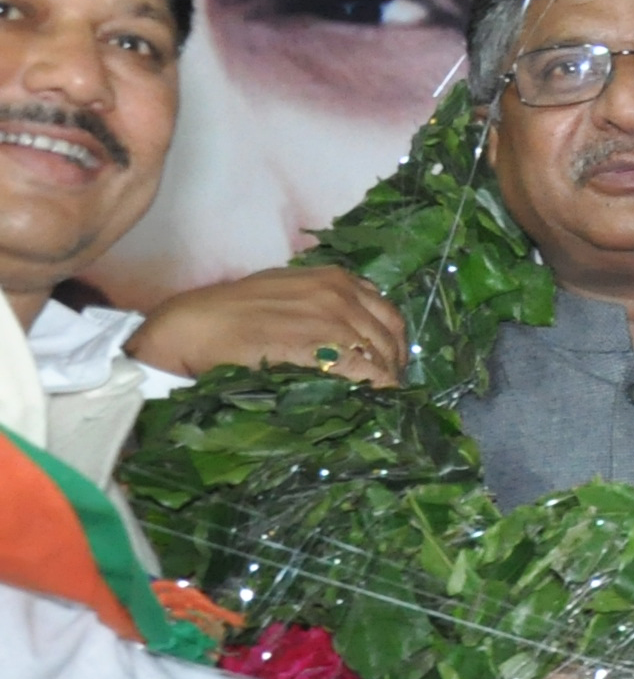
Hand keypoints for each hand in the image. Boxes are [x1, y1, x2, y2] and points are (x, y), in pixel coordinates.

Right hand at [127, 265, 406, 387]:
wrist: (195, 324)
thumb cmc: (235, 311)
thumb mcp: (288, 292)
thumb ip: (323, 303)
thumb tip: (351, 332)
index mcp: (336, 279)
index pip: (386, 312)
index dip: (392, 341)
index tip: (390, 362)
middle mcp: (340, 293)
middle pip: (390, 334)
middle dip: (394, 361)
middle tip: (389, 385)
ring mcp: (331, 318)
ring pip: (379, 354)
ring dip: (386, 378)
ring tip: (380, 397)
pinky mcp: (318, 345)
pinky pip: (363, 370)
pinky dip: (374, 387)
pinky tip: (373, 400)